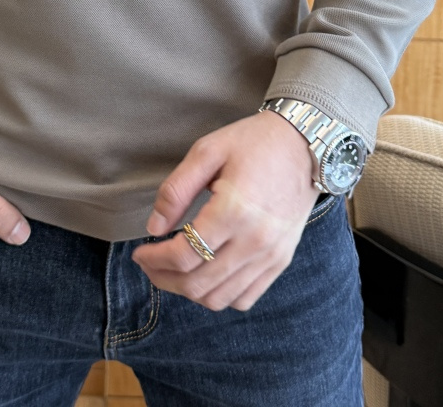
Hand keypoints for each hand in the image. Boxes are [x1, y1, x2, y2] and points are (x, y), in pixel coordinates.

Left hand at [131, 110, 319, 311]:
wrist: (303, 144)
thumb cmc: (253, 143)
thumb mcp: (207, 152)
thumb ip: (176, 190)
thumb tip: (154, 227)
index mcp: (233, 210)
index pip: (184, 255)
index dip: (154, 260)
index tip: (139, 253)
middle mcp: (254, 240)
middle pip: (198, 284)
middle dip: (164, 279)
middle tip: (149, 265)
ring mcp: (271, 255)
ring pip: (220, 298)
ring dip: (188, 292)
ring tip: (172, 272)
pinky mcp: (280, 261)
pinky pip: (245, 298)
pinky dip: (219, 295)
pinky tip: (205, 275)